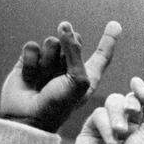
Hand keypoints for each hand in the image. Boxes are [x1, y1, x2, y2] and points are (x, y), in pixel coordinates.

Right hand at [1, 21, 119, 132]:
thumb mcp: (77, 81)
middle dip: (66, 51)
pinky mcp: (29, 62)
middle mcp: (69, 68)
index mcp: (87, 76)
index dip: (109, 40)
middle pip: (72, 41)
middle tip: (60, 71)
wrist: (27, 118)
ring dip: (47, 59)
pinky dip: (30, 61)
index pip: (101, 55)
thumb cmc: (58, 105)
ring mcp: (49, 64)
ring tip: (43, 79)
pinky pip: (32, 46)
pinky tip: (29, 77)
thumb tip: (65, 26)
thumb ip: (75, 52)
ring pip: (51, 42)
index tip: (115, 25)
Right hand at [70, 77, 143, 143]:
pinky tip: (110, 143)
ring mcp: (114, 128)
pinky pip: (99, 113)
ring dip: (119, 114)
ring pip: (115, 101)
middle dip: (135, 104)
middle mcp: (136, 129)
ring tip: (121, 134)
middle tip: (134, 116)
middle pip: (136, 99)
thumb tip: (137, 81)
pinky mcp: (94, 129)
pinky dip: (106, 125)